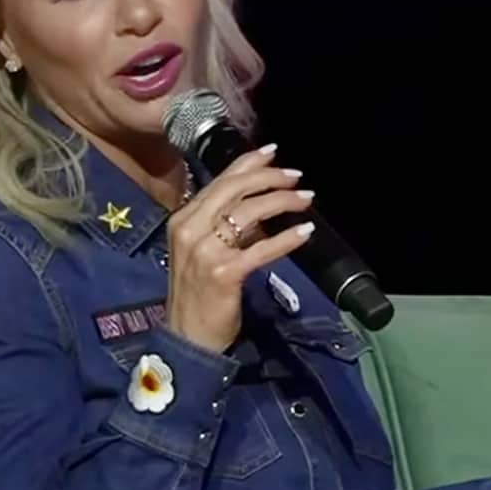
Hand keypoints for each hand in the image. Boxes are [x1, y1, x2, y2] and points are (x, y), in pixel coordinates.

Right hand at [165, 143, 315, 352]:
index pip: (220, 180)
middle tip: (297, 177)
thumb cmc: (198, 294)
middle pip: (235, 189)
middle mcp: (189, 228)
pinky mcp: (222, 272)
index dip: (249, 163)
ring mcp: (204, 250)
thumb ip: (225, 225)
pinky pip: (261, 248)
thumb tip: (260, 205)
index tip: (274, 153)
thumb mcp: (203, 251)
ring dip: (283, 201)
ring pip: (249, 212)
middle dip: (271, 178)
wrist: (186, 337)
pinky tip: (306, 232)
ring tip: (307, 200)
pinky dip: (287, 238)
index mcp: (183, 218)